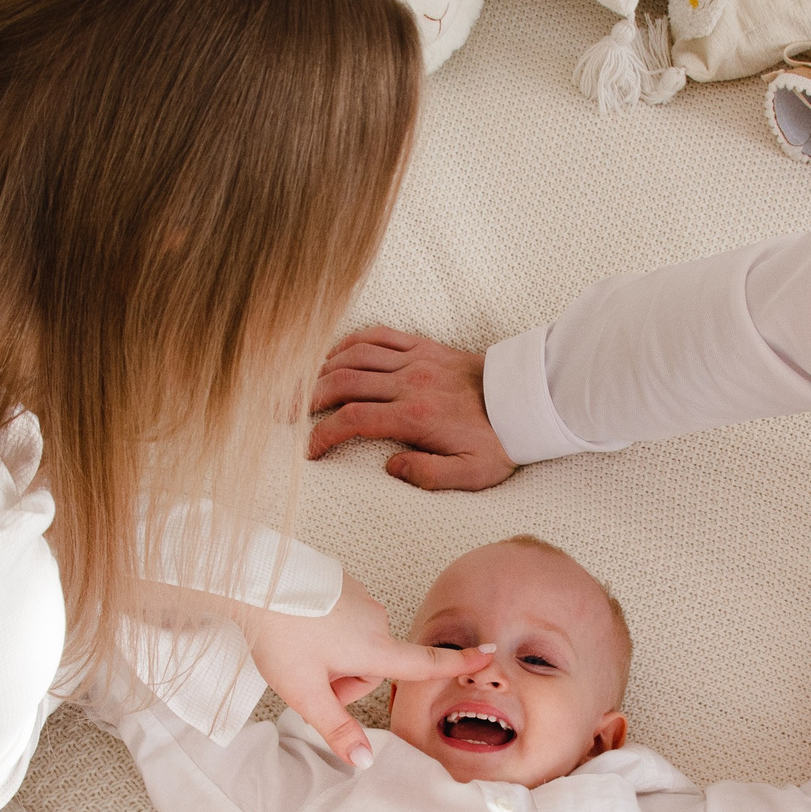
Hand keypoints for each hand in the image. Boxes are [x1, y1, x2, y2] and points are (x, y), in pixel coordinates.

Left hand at [241, 574, 490, 766]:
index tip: (488, 654)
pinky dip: (328, 631)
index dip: (459, 663)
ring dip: (335, 657)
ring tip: (301, 651)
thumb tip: (364, 762)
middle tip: (311, 679)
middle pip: (375, 667)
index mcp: (374, 649)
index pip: (426, 663)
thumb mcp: (305, 692)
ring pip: (359, 645)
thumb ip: (337, 729)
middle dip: (347, 681)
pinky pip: (347, 620)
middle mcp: (376, 620)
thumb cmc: (278, 635)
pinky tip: (302, 628)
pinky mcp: (345, 585)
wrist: (253, 580)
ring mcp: (362, 599)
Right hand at [309, 327, 517, 490]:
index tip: (309, 451)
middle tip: (284, 414)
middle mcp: (409, 382)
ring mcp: (415, 360)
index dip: (322, 434)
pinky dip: (349, 343)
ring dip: (320, 370)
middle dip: (306, 398)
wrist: (527, 400)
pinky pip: (377, 336)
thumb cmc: (499, 441)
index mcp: (415, 416)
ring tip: (299, 387)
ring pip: (353, 356)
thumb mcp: (471, 474)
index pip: (352, 420)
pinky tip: (332, 356)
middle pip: (341, 382)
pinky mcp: (423, 346)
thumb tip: (390, 468)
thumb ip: (428, 475)